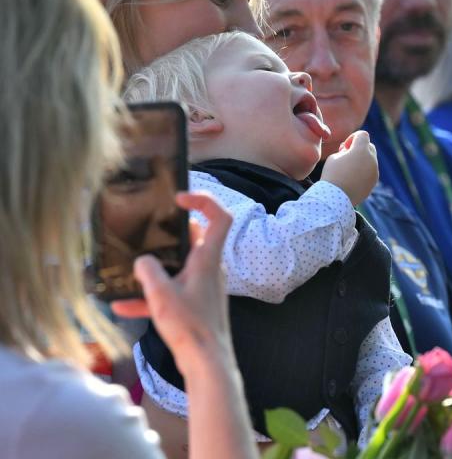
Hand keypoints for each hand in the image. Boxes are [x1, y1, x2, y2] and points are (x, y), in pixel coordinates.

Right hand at [111, 191, 232, 372]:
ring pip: (179, 266)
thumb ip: (148, 272)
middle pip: (195, 239)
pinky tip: (121, 306)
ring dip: (156, 266)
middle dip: (171, 233)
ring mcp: (202, 287)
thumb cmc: (190, 326)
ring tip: (130, 266)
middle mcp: (209, 269)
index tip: (179, 199)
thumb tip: (142, 261)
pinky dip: (151, 296)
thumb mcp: (162, 295)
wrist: (205, 362)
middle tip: (149, 230)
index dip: (204, 201)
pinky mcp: (194, 304)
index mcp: (208, 260)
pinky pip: (171, 292)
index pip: (220, 218)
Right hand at [321, 130, 378, 205]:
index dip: (353, 138)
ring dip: (362, 160)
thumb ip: (345, 150)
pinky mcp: (374, 182)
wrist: (335, 198)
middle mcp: (372, 159)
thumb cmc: (332, 174)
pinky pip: (371, 171)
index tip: (345, 147)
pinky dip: (364, 171)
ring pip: (371, 160)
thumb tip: (350, 151)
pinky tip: (352, 178)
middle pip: (370, 147)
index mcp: (362, 150)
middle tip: (347, 156)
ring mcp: (375, 171)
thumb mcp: (334, 157)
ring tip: (348, 168)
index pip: (363, 135)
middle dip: (360, 148)